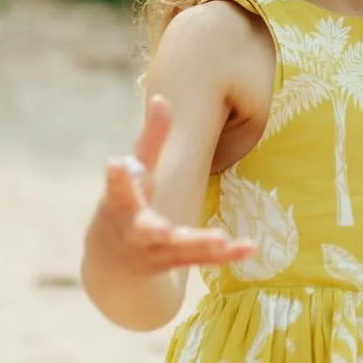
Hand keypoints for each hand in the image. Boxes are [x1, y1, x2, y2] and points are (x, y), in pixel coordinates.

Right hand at [85, 94, 256, 278]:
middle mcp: (135, 229)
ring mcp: (156, 251)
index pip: (118, 187)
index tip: (116, 163)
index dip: (117, 175)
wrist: (112, 264)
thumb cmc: (124, 206)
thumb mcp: (134, 174)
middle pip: (144, 229)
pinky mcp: (176, 263)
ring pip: (179, 249)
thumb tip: (162, 98)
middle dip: (152, 230)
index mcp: (120, 203)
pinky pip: (204, 260)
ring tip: (220, 238)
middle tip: (160, 229)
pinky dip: (227, 254)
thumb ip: (150, 140)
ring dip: (199, 244)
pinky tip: (250, 247)